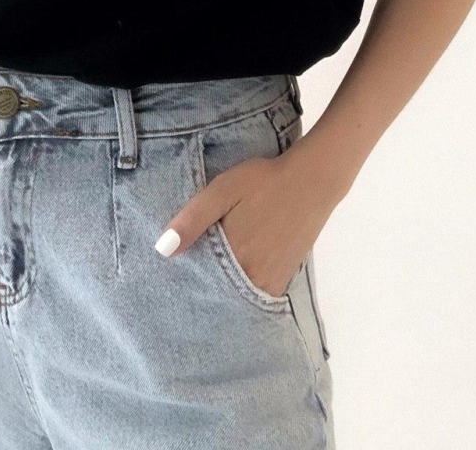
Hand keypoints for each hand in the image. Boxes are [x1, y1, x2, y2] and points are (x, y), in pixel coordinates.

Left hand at [155, 145, 339, 298]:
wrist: (312, 180)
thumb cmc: (264, 181)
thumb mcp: (222, 190)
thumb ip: (193, 219)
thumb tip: (163, 249)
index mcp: (237, 260)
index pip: (200, 285)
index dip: (185, 281)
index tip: (171, 278)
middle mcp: (256, 278)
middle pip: (219, 294)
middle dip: (203, 288)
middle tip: (188, 277)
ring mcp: (273, 280)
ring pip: (238, 296)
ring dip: (223, 289)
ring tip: (209, 273)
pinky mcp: (285, 277)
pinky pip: (257, 292)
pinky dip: (242, 287)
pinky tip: (235, 270)